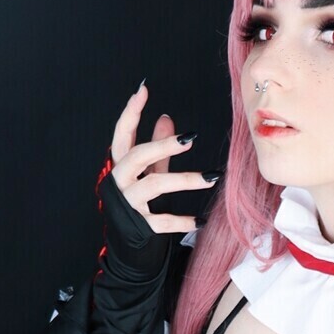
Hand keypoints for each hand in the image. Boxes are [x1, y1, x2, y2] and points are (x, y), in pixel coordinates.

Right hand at [107, 80, 216, 237]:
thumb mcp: (148, 172)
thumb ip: (157, 148)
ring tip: (212, 177)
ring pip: (154, 185)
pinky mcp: (138, 226)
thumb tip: (166, 118)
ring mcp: (128, 204)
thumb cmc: (138, 202)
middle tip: (190, 138)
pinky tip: (201, 220)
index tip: (143, 89)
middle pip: (137, 156)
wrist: (127, 243)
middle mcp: (120, 181)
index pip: (122, 134)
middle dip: (162, 145)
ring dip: (185, 179)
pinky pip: (162, 221)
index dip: (131, 112)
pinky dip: (182, 221)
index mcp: (121, 165)